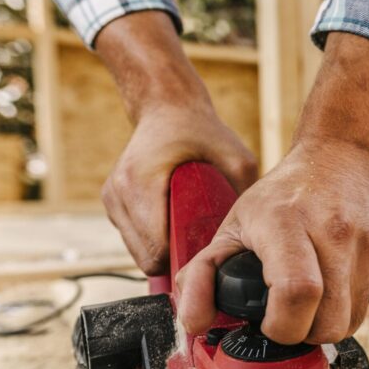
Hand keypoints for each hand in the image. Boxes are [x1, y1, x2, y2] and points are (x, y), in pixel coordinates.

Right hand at [101, 105, 257, 274]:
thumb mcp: (236, 156)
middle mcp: (119, 193)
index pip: (156, 249)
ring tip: (190, 233)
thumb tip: (256, 230)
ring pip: (137, 252)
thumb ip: (244, 190)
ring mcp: (112, 199)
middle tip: (203, 249)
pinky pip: (134, 238)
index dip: (183, 261)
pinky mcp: (112, 202)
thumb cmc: (200, 130)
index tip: (206, 258)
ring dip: (163, 250)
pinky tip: (175, 223)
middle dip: (174, 259)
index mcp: (141, 182)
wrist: (165, 107)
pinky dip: (154, 238)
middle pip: (145, 257)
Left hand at [176, 32, 368, 343]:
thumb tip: (193, 322)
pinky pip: (368, 302)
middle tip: (289, 317)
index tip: (270, 324)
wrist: (344, 154)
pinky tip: (333, 280)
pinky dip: (347, 304)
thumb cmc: (283, 195)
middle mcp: (335, 231)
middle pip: (330, 323)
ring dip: (327, 323)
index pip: (297, 294)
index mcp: (287, 223)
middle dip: (306, 334)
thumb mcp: (232, 224)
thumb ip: (202, 275)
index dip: (282, 327)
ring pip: (352, 321)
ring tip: (310, 299)